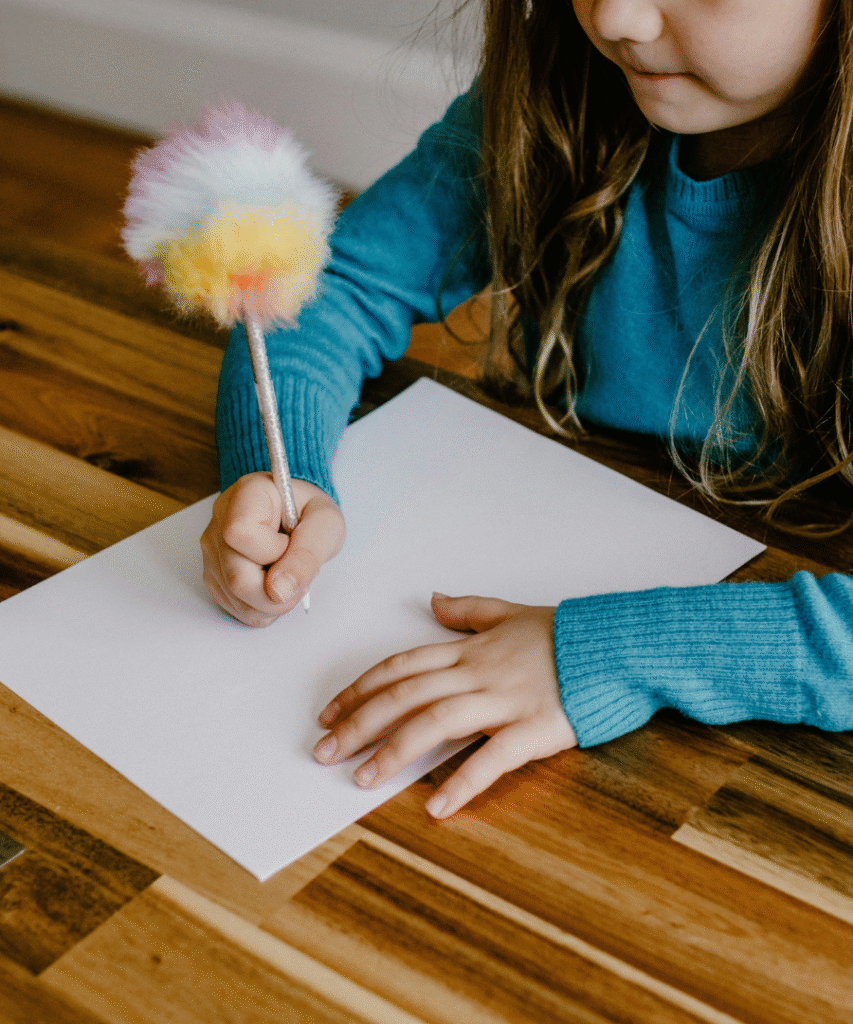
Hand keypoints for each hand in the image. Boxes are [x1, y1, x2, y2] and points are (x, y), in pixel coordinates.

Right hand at [200, 472, 344, 625]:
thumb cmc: (310, 513)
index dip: (271, 551)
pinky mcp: (213, 573)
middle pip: (236, 576)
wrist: (298, 514)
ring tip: (288, 577)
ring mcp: (213, 549)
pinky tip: (275, 587)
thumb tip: (278, 591)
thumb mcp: (325, 524)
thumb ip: (306, 555)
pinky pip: (235, 606)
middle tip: (298, 575)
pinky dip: (262, 607)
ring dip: (272, 601)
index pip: (239, 533)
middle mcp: (220, 520)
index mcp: (247, 494)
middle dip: (277, 591)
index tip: (290, 544)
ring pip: (235, 597)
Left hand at [313, 594, 576, 816]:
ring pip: (436, 722)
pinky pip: (493, 758)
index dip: (361, 690)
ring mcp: (505, 701)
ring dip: (394, 752)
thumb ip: (468, 611)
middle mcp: (478, 673)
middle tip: (325, 751)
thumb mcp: (511, 613)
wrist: (617, 645)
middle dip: (359, 724)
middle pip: (405, 695)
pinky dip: (462, 783)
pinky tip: (436, 807)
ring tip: (362, 779)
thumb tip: (433, 600)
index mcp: (469, 650)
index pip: (401, 667)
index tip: (330, 713)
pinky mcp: (535, 729)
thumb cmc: (566, 634)